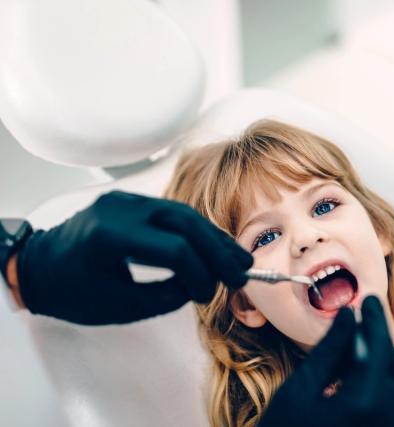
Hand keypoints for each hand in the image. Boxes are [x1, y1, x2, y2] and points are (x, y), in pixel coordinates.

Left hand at [16, 191, 252, 324]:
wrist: (40, 266)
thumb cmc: (72, 292)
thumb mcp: (119, 305)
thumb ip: (166, 296)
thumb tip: (203, 285)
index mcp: (110, 235)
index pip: (173, 249)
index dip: (200, 273)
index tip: (209, 295)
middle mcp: (121, 208)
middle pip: (186, 222)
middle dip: (219, 249)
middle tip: (243, 271)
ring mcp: (127, 199)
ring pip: (184, 213)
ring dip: (214, 237)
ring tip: (239, 259)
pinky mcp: (132, 201)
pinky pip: (173, 213)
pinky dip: (197, 232)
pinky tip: (215, 246)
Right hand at [258, 296, 393, 426]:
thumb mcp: (299, 391)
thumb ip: (329, 350)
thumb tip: (348, 314)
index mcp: (365, 404)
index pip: (380, 347)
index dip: (374, 318)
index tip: (367, 299)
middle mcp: (390, 422)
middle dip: (383, 341)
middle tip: (360, 325)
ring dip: (390, 364)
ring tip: (360, 354)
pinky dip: (393, 388)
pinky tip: (365, 382)